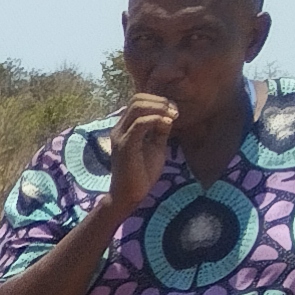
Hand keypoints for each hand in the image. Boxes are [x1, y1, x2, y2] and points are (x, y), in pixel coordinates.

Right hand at [101, 92, 179, 216]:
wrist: (129, 196)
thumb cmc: (142, 174)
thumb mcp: (155, 147)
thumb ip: (160, 131)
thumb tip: (168, 115)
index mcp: (125, 127)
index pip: (138, 101)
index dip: (158, 100)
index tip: (174, 111)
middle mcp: (119, 128)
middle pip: (137, 99)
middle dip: (159, 101)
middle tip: (175, 111)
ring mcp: (120, 136)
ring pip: (137, 106)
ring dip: (159, 107)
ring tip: (173, 116)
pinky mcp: (125, 145)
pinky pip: (140, 123)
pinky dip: (156, 119)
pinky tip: (168, 124)